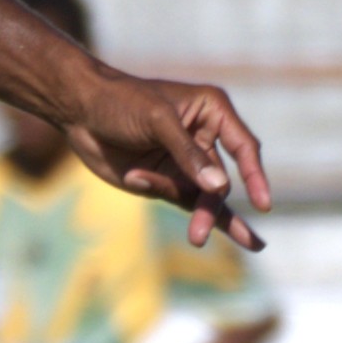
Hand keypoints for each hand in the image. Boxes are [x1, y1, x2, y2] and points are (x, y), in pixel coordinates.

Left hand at [60, 66, 272, 251]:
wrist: (78, 110)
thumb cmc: (119, 102)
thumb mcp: (156, 121)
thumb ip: (187, 154)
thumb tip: (219, 187)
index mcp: (212, 112)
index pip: (244, 148)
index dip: (255, 176)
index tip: (263, 203)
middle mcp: (205, 138)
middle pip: (221, 182)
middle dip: (209, 207)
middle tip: (196, 236)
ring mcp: (186, 163)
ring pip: (206, 198)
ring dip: (203, 218)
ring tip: (210, 241)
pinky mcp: (166, 181)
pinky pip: (186, 202)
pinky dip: (201, 218)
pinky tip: (245, 239)